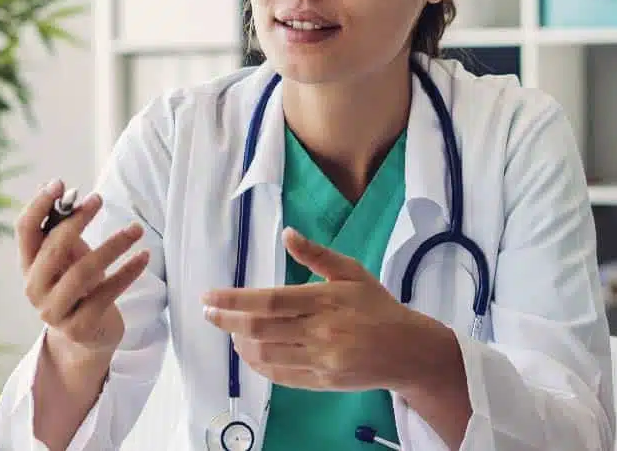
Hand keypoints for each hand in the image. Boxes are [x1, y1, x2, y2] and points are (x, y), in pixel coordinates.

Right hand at [18, 179, 149, 357]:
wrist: (89, 336)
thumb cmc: (79, 285)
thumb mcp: (69, 254)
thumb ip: (59, 224)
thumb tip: (49, 184)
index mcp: (28, 265)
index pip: (24, 231)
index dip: (38, 205)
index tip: (60, 183)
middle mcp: (35, 289)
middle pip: (53, 249)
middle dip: (77, 221)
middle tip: (98, 199)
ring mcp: (55, 311)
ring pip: (82, 272)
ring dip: (112, 246)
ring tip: (137, 229)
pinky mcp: (80, 327)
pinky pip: (106, 294)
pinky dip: (128, 273)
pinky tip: (144, 256)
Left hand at [202, 227, 434, 391]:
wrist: (408, 350)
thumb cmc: (376, 305)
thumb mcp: (352, 271)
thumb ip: (317, 254)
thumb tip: (288, 234)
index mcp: (325, 300)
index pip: (270, 300)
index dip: (234, 299)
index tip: (210, 295)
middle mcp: (320, 332)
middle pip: (260, 329)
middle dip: (226, 320)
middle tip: (208, 312)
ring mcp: (320, 360)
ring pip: (265, 354)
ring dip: (239, 342)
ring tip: (230, 328)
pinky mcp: (321, 382)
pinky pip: (279, 375)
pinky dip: (257, 364)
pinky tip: (248, 351)